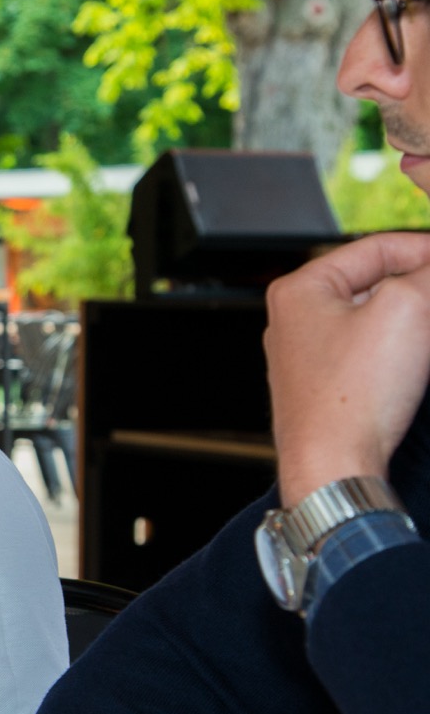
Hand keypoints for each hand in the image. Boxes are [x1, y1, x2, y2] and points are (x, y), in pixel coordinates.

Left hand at [265, 232, 429, 503]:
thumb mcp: (408, 309)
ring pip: (379, 317)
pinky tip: (420, 361)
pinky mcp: (327, 385)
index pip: (378, 246)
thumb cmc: (350, 398)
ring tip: (429, 335)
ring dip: (417, 318)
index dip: (428, 250)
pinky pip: (374, 351)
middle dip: (423, 287)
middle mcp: (296, 319)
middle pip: (378, 281)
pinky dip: (405, 348)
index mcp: (300, 289)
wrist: (333, 467)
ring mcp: (309, 355)